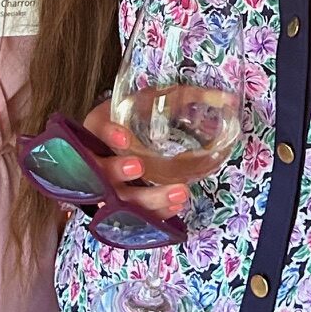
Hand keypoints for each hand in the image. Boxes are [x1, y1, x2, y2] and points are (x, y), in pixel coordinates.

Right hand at [82, 100, 188, 217]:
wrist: (119, 147)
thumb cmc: (129, 124)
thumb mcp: (137, 106)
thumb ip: (163, 100)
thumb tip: (216, 95)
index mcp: (94, 131)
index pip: (94, 131)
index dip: (106, 134)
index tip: (123, 137)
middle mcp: (94, 162)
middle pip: (98, 171)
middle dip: (116, 171)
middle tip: (139, 166)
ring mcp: (106, 190)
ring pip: (119, 199)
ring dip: (149, 198)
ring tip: (179, 191)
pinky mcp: (120, 208)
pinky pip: (134, 216)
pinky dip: (156, 214)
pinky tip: (176, 205)